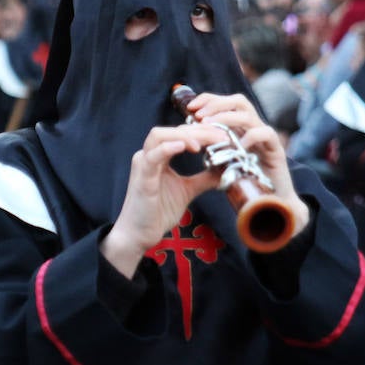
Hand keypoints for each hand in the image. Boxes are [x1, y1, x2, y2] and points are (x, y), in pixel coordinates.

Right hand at [101, 123, 224, 276]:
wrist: (140, 234)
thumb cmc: (158, 212)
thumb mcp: (188, 190)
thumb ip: (204, 178)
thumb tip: (225, 170)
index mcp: (159, 157)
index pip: (181, 133)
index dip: (203, 131)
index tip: (224, 136)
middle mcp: (149, 156)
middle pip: (172, 130)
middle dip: (199, 130)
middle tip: (221, 136)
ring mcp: (143, 165)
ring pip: (159, 136)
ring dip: (184, 136)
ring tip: (204, 144)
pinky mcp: (142, 178)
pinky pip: (152, 157)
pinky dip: (167, 148)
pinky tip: (185, 147)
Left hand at [186, 92, 309, 230]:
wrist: (272, 204)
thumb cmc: (245, 183)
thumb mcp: (224, 162)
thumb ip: (212, 149)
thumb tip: (187, 139)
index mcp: (241, 129)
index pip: (227, 103)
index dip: (209, 100)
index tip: (190, 106)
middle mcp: (254, 129)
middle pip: (238, 102)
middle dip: (216, 104)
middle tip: (198, 115)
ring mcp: (266, 139)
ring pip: (249, 115)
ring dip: (226, 117)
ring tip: (209, 126)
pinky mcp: (276, 151)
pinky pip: (266, 134)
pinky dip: (250, 136)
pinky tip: (236, 145)